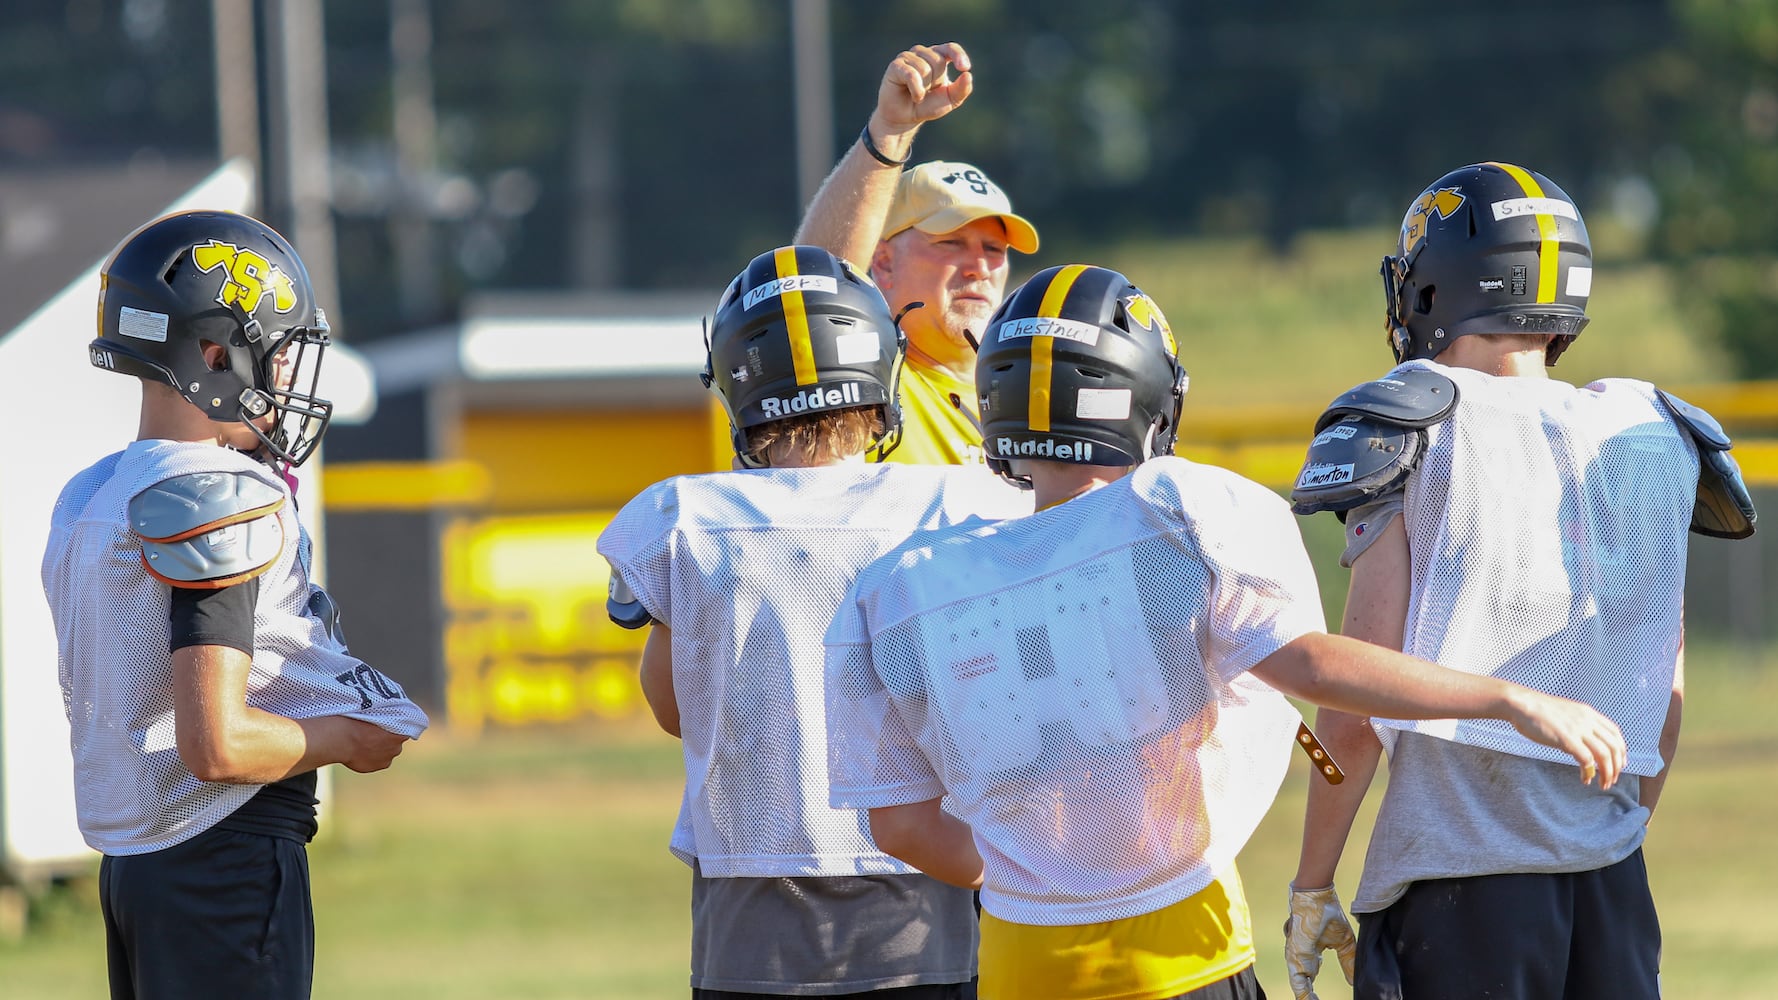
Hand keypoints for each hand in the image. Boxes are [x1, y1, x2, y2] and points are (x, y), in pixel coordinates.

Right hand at [336, 718, 410, 772]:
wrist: (343, 740)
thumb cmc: (358, 722)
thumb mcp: (376, 713)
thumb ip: (386, 719)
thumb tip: (385, 719)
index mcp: (401, 733)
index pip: (405, 730)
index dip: (395, 728)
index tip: (386, 725)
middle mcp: (398, 747)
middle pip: (396, 742)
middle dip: (387, 740)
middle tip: (373, 734)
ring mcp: (388, 758)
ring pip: (387, 752)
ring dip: (381, 749)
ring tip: (364, 743)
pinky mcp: (377, 767)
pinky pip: (378, 761)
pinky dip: (373, 758)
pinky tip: (361, 752)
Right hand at [874, 42, 973, 137]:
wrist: (906, 118)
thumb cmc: (928, 106)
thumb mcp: (950, 100)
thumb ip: (962, 89)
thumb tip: (968, 75)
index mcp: (938, 56)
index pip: (950, 48)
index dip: (958, 55)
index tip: (964, 68)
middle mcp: (923, 53)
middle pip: (938, 61)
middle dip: (936, 82)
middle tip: (927, 91)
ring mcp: (908, 57)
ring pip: (925, 69)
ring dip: (924, 88)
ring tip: (918, 94)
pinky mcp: (896, 66)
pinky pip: (911, 74)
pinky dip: (917, 90)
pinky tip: (915, 97)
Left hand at [1284, 885, 1356, 999]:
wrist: (1316, 896)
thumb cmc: (1328, 915)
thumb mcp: (1344, 943)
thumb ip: (1348, 962)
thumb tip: (1355, 981)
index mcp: (1310, 955)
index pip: (1311, 978)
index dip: (1314, 992)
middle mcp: (1301, 958)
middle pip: (1304, 985)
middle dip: (1311, 998)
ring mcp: (1296, 958)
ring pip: (1300, 987)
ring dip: (1307, 999)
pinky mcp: (1295, 956)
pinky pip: (1298, 982)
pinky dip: (1304, 995)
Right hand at [1502, 686, 1627, 787]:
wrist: (1522, 704)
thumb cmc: (1538, 710)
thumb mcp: (1566, 712)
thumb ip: (1578, 724)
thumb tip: (1583, 743)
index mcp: (1589, 713)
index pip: (1615, 733)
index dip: (1621, 751)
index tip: (1619, 764)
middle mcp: (1588, 721)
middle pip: (1614, 746)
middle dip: (1617, 766)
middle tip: (1612, 779)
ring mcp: (1578, 730)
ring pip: (1604, 755)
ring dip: (1607, 773)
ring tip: (1603, 784)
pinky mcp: (1567, 739)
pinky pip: (1587, 760)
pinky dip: (1589, 773)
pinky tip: (1584, 779)